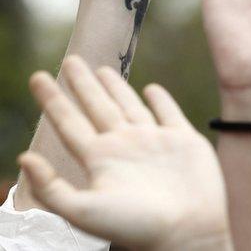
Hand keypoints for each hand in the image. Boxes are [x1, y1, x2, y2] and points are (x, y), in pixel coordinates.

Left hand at [18, 57, 229, 250]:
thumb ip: (51, 188)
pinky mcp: (183, 140)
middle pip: (97, 107)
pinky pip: (168, 112)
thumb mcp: (83, 211)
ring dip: (116, 87)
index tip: (35, 77)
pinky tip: (152, 89)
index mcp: (99, 159)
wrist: (187, 231)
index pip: (69, 123)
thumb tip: (22, 158)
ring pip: (129, 106)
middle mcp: (124, 146)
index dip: (52, 100)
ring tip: (103, 69)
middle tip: (69, 60)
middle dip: (82, 84)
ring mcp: (154, 141)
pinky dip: (160, 99)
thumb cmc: (136, 227)